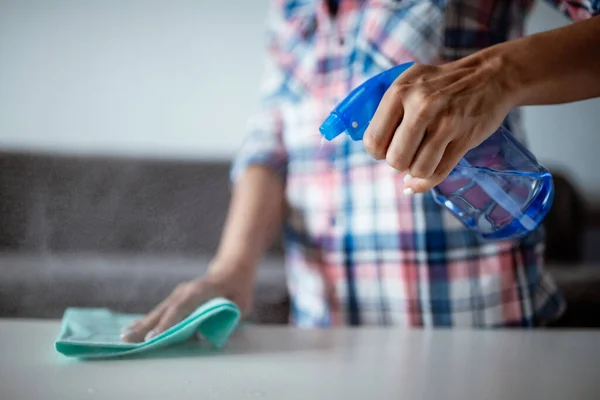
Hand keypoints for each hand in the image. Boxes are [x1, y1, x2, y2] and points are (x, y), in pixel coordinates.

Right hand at [120, 259, 253, 342]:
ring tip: (124, 336)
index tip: (153, 337)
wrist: (232, 271)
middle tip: (127, 339)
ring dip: (141, 324)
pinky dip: (146, 320)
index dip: (167, 324)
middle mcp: (185, 291)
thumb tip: (204, 333)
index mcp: (200, 291)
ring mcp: (179, 293)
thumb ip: (224, 317)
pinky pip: (160, 310)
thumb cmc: (238, 290)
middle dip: (145, 326)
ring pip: (158, 311)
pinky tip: (132, 328)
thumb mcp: (238, 304)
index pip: (181, 309)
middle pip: (163, 310)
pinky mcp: (176, 298)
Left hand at [363, 54, 515, 192]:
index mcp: (400, 92)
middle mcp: (422, 106)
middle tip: (407, 153)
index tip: (387, 147)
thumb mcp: (409, 83)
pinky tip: (423, 177)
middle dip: (398, 163)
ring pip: (418, 169)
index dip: (378, 151)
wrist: (490, 76)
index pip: (374, 140)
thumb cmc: (441, 84)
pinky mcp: (465, 138)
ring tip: (420, 158)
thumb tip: (374, 151)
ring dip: (416, 171)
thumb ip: (388, 112)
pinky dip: (427, 181)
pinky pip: (439, 172)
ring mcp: (446, 122)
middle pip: (395, 160)